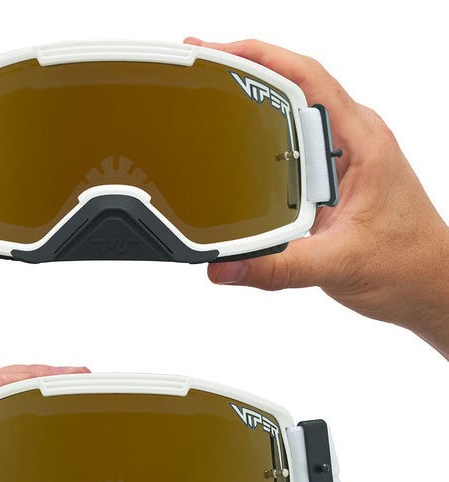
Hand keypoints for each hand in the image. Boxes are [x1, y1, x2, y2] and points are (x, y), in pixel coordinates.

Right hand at [186, 38, 448, 358]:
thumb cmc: (403, 264)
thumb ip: (277, 268)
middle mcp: (353, 139)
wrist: (427, 282)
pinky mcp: (335, 173)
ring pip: (295, 108)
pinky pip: (295, 138)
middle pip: (295, 82)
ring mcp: (344, 154)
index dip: (259, 57)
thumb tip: (225, 265)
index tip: (217, 54)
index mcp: (361, 143)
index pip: (306, 79)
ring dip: (254, 94)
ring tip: (212, 90)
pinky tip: (239, 137)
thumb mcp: (337, 265)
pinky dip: (264, 127)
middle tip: (200, 66)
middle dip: (244, 66)